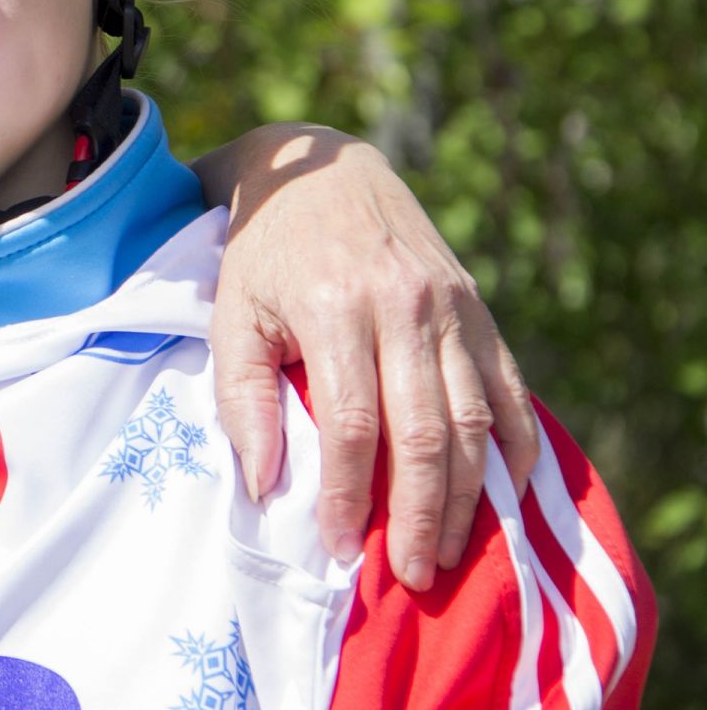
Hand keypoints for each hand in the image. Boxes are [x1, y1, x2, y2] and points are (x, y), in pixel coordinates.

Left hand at [198, 124, 536, 590]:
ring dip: (468, 496)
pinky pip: (507, 387)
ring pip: (474, 419)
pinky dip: (514, 443)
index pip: (354, 425)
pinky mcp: (476, 306)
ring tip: (450, 551)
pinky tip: (504, 490)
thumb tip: (265, 485)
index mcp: (333, 306)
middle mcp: (402, 306)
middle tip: (414, 575)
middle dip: (421, 514)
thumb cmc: (264, 253)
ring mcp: (449, 306)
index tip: (342, 545)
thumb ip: (242, 396)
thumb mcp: (231, 313)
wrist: (319, 171)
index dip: (352, 494)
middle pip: (426, 432)